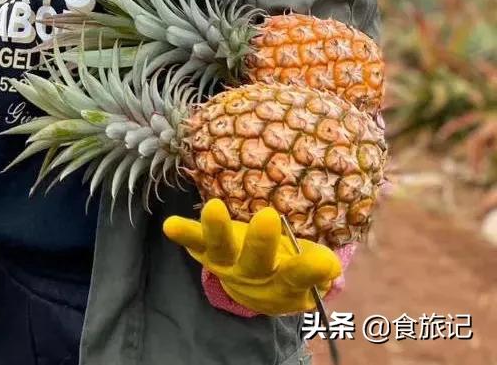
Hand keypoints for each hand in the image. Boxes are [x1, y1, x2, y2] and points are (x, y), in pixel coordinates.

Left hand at [163, 199, 341, 315]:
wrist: (257, 288)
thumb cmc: (289, 269)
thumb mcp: (311, 271)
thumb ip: (319, 268)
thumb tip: (328, 267)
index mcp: (285, 284)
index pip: (298, 277)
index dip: (309, 271)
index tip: (323, 262)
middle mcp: (253, 275)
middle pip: (257, 262)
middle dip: (261, 242)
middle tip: (269, 218)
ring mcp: (227, 263)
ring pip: (221, 249)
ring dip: (216, 230)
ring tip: (214, 208)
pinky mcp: (206, 250)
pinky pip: (194, 242)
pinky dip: (183, 234)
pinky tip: (170, 226)